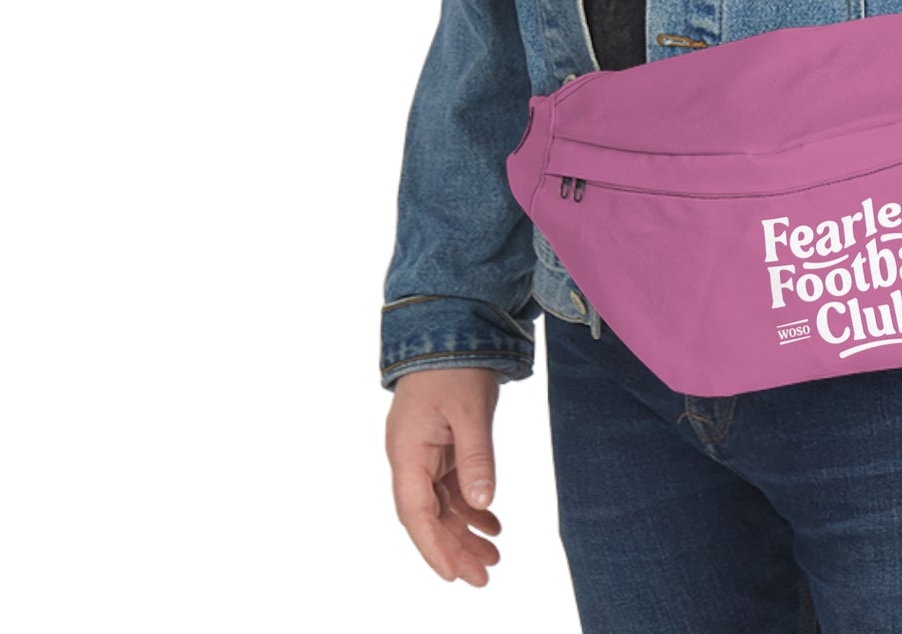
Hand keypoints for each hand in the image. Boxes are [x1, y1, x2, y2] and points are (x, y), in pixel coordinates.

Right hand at [385, 367, 505, 584]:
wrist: (447, 325)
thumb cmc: (454, 365)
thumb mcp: (470, 411)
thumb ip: (476, 457)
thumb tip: (483, 501)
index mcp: (407, 452)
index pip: (415, 513)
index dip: (433, 547)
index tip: (453, 576)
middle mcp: (410, 458)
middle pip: (428, 516)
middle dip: (453, 548)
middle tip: (483, 576)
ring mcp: (424, 452)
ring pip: (441, 505)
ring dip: (465, 531)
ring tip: (494, 557)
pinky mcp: (439, 446)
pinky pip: (451, 486)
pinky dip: (471, 505)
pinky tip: (492, 522)